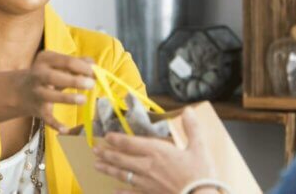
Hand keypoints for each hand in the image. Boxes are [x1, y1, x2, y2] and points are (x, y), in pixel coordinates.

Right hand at [17, 51, 94, 132]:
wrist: (20, 90)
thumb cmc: (47, 75)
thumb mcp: (57, 65)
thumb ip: (76, 64)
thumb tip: (94, 65)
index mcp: (45, 60)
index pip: (66, 61)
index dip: (83, 67)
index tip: (96, 73)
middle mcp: (38, 75)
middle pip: (54, 77)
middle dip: (73, 81)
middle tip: (91, 84)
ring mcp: (36, 93)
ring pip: (49, 96)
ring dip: (66, 98)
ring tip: (83, 100)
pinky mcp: (37, 109)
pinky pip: (46, 117)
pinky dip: (55, 124)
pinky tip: (66, 129)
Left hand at [92, 109, 215, 193]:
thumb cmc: (201, 174)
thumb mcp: (199, 148)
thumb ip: (192, 128)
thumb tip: (189, 110)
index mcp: (157, 151)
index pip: (130, 143)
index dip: (116, 139)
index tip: (106, 136)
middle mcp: (147, 166)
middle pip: (121, 158)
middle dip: (107, 153)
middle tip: (95, 150)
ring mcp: (147, 182)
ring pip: (122, 174)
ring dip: (108, 169)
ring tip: (97, 165)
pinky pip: (131, 193)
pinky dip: (121, 192)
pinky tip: (114, 191)